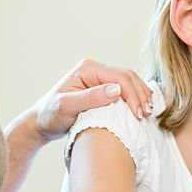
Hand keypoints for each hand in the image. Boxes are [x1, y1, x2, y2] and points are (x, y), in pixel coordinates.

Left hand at [31, 59, 152, 141]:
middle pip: (128, 77)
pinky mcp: (103, 87)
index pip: (119, 78)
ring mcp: (100, 77)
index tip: (139, 114)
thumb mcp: (66, 107)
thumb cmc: (50, 115)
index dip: (132, 95)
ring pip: (130, 81)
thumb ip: (90, 98)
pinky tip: (143, 105)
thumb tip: (116, 90)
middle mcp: (95, 69)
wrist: (42, 123)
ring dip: (141, 95)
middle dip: (140, 95)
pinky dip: (136, 96)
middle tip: (148, 114)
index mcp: (88, 69)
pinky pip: (125, 88)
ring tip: (149, 111)